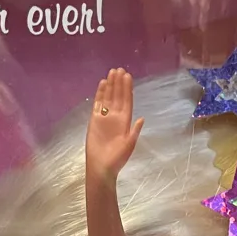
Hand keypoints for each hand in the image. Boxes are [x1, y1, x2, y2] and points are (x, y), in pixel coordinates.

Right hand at [86, 68, 144, 183]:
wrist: (101, 167)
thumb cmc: (116, 159)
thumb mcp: (129, 145)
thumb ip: (134, 131)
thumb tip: (141, 119)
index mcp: (125, 122)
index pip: (127, 101)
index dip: (128, 89)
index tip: (128, 77)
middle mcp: (115, 117)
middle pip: (118, 96)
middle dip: (119, 83)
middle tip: (120, 69)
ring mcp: (105, 118)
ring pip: (108, 98)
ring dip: (111, 86)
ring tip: (112, 72)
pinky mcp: (94, 120)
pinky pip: (98, 104)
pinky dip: (100, 94)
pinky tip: (102, 84)